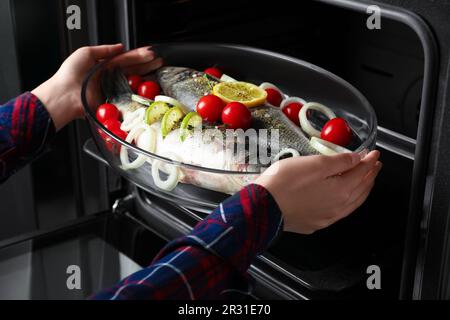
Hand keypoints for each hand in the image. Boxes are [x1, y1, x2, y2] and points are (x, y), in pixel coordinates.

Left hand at [32, 44, 162, 130]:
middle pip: (133, 70)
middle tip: (160, 61)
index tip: (150, 53)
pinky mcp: (115, 103)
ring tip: (158, 69)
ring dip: (147, 75)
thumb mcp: (85, 53)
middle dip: (147, 64)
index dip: (139, 55)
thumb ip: (104, 49)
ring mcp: (114, 91)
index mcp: (104, 67)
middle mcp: (111, 79)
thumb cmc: (70, 75)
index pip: (126, 59)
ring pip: (134, 82)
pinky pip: (130, 96)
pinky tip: (150, 87)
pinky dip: (141, 92)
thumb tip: (120, 47)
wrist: (65, 95)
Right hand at [255, 151, 381, 233]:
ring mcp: (327, 217)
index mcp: (341, 189)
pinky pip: (340, 212)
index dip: (369, 161)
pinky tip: (344, 198)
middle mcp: (338, 207)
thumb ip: (339, 161)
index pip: (362, 172)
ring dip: (362, 189)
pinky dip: (349, 202)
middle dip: (370, 175)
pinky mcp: (314, 223)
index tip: (373, 154)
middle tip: (374, 165)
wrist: (262, 207)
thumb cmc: (284, 184)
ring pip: (353, 203)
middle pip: (361, 188)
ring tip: (365, 180)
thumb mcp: (314, 163)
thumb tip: (357, 159)